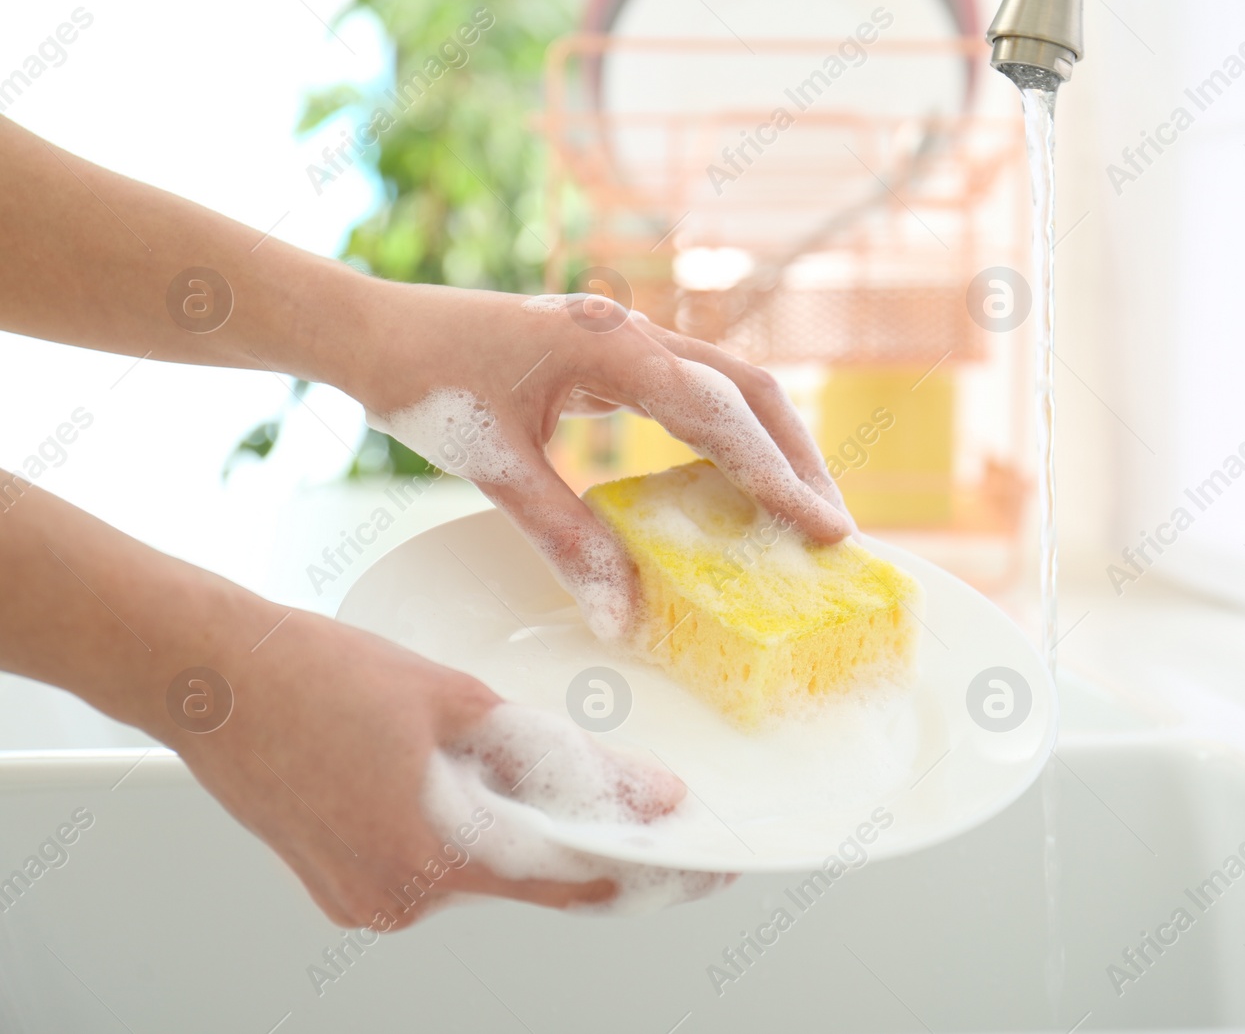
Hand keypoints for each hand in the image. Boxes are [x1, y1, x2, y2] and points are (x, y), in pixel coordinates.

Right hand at [164, 610, 727, 927]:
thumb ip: (564, 762)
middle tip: (616, 790)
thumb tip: (650, 797)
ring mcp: (367, 901)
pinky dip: (457, 827)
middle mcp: (402, 900)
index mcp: (436, 857)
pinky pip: (432, 867)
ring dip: (508, 823)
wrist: (212, 675)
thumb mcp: (463, 703)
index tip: (701, 866)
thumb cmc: (320, 674)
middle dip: (574, 832)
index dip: (647, 871)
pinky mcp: (344, 888)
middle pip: (530, 875)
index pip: (575, 883)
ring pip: (482, 870)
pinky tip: (434, 770)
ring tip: (472, 748)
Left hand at [342, 281, 854, 642]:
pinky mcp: (616, 358)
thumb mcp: (495, 466)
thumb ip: (564, 536)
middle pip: (751, 391)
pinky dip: (729, 440)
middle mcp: (636, 335)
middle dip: (799, 458)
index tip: (824, 528)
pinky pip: (695, 396)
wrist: (377, 331)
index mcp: (615, 348)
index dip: (779, 475)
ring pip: (730, 389)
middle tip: (834, 529)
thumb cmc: (428, 383)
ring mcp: (629, 341)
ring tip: (803, 512)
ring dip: (772, 446)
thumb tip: (624, 614)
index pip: (723, 414)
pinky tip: (736, 487)